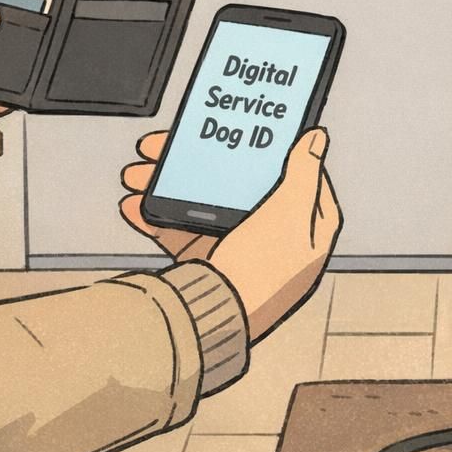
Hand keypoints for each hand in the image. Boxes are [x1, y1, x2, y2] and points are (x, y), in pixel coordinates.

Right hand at [120, 128, 341, 339]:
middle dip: (205, 163)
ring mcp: (240, 251)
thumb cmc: (262, 272)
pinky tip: (135, 203)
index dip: (285, 155)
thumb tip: (316, 140)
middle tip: (175, 145)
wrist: (216, 316)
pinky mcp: (209, 263)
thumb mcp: (290, 212)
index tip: (264, 135)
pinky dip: (156, 217)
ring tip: (140, 173)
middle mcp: (276, 240)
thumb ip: (303, 173)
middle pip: (242, 186)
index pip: (304, 180)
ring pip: (205, 203)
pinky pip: (180, 231)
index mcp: (309, 230)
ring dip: (168, 184)